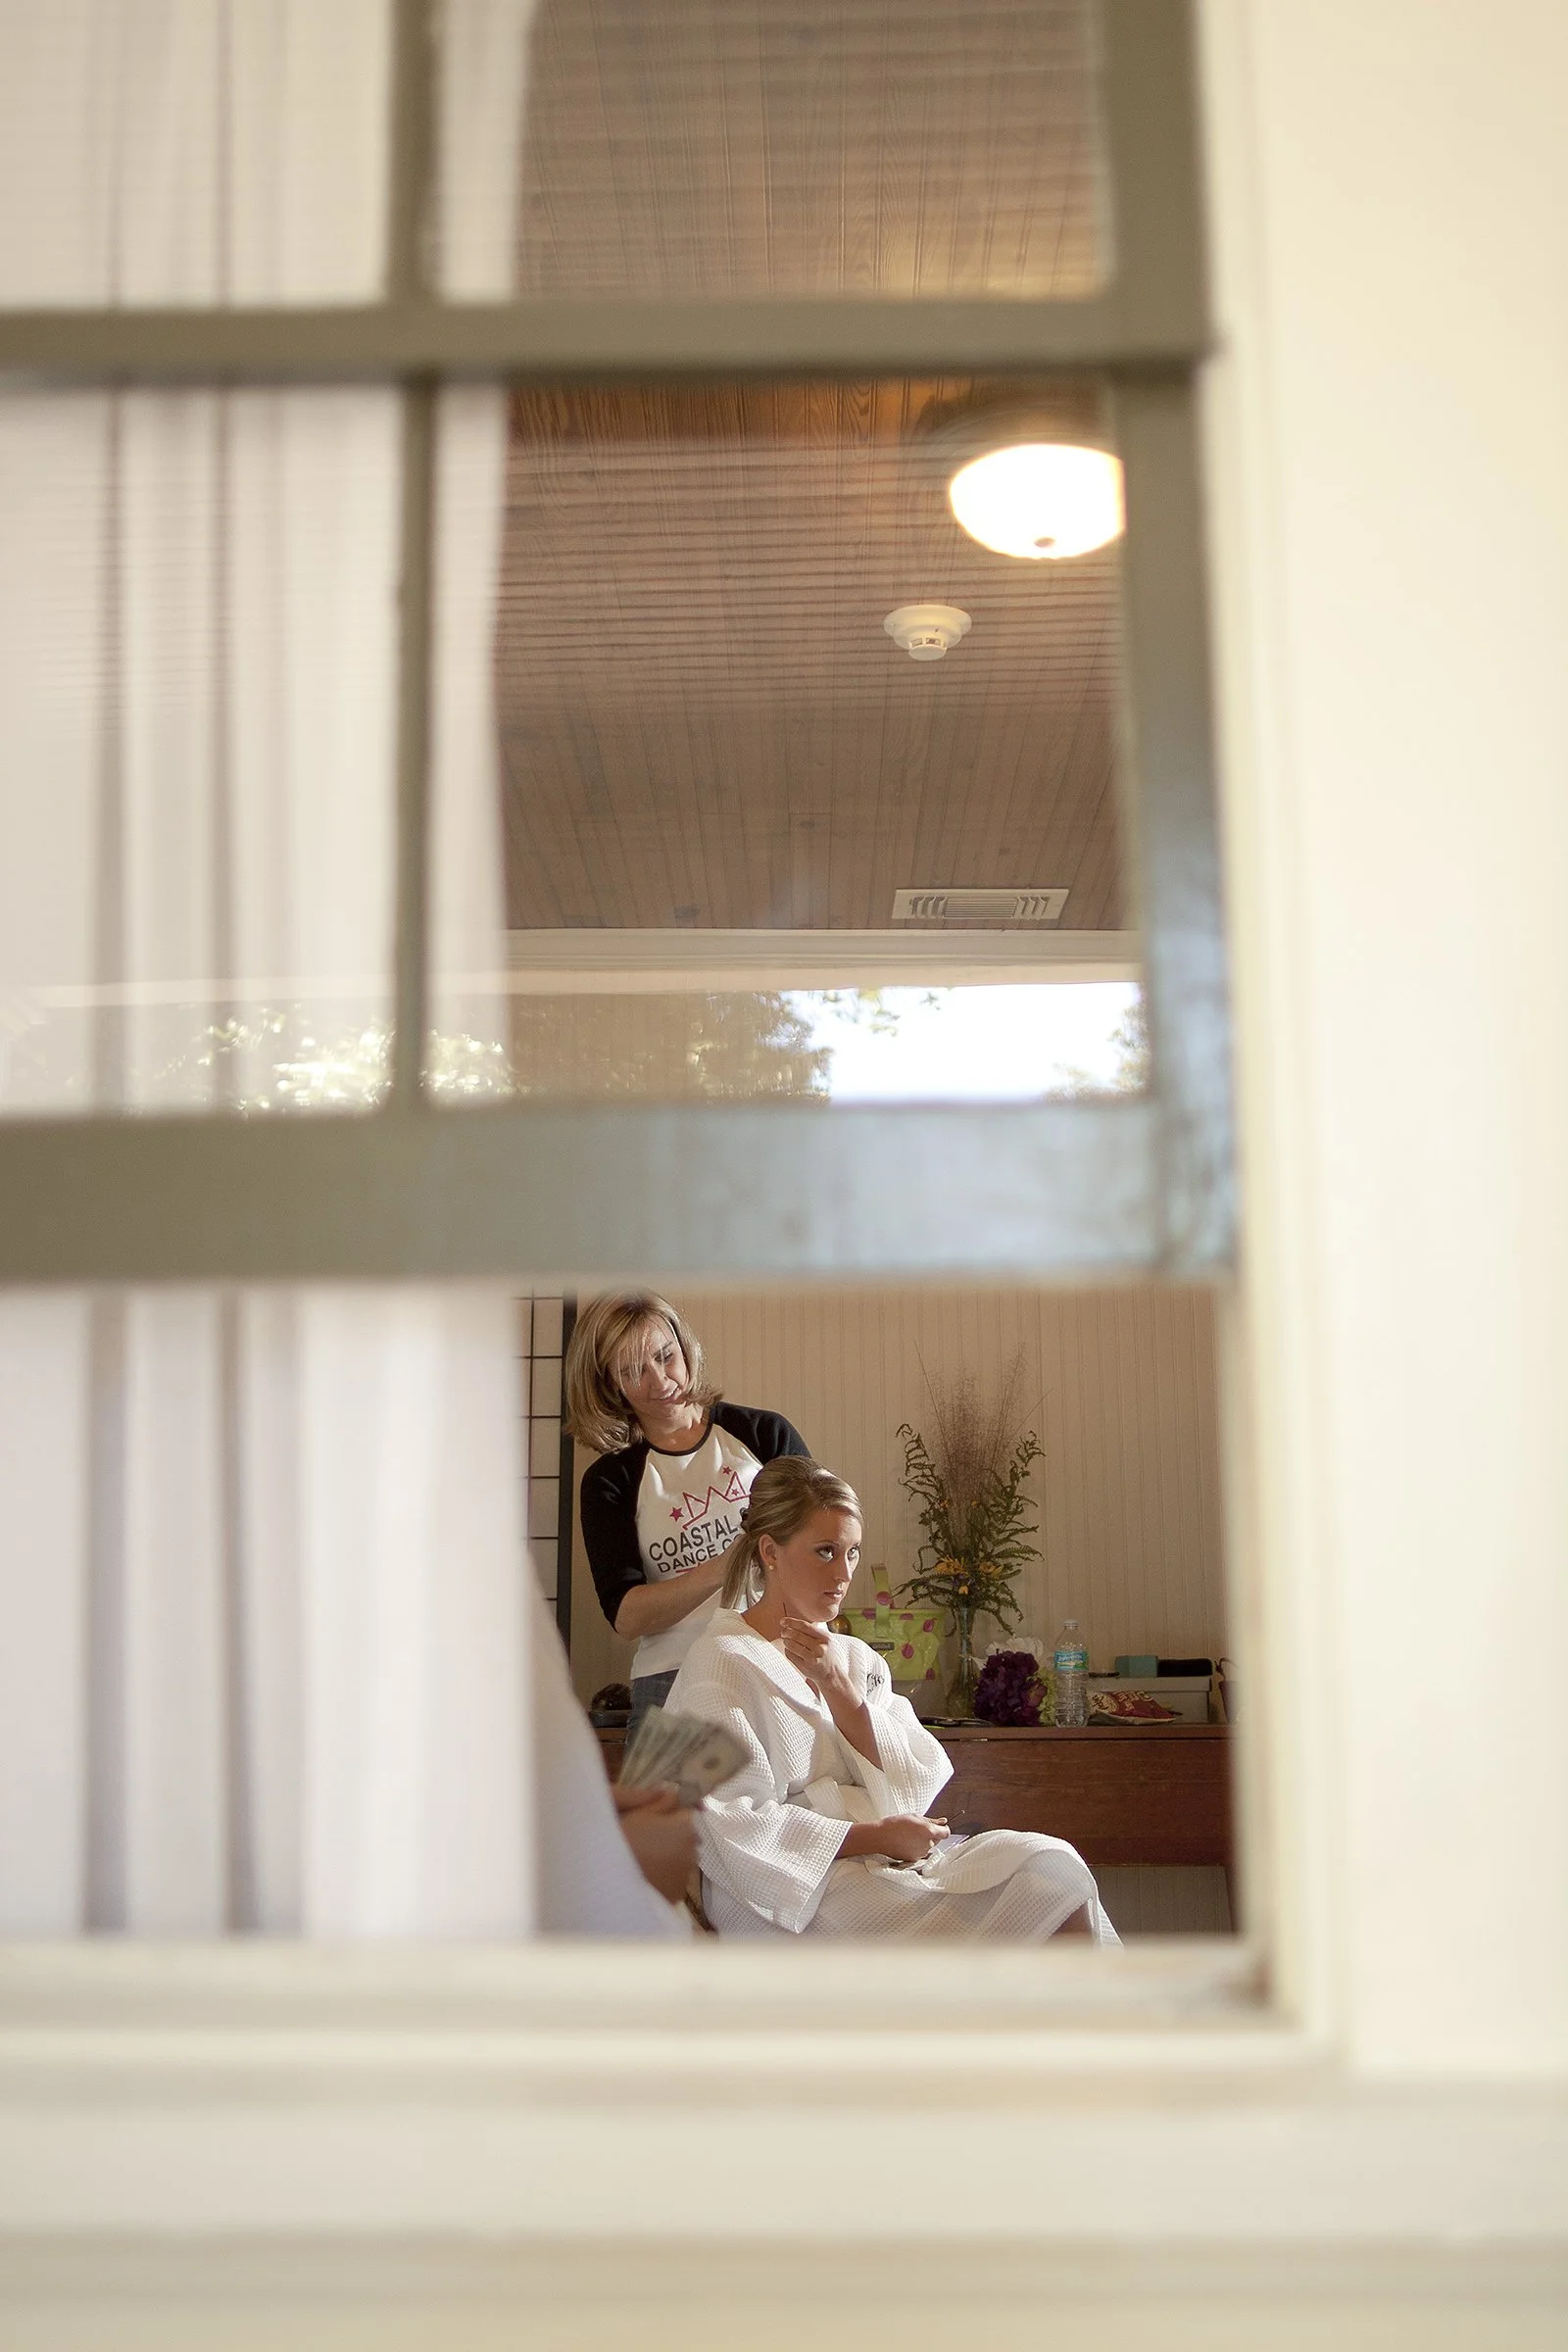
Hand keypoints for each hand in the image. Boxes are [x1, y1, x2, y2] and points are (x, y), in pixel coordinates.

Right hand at [612, 1781, 699, 1905]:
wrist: (613, 1882)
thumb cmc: (625, 1840)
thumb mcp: (639, 1813)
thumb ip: (661, 1801)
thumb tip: (674, 1790)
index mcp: (686, 1825)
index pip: (687, 1812)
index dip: (672, 1813)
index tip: (655, 1818)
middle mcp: (694, 1848)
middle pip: (687, 1835)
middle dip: (674, 1833)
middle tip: (648, 1837)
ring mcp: (687, 1872)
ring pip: (683, 1855)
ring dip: (671, 1853)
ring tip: (647, 1857)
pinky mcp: (679, 1891)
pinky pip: (677, 1876)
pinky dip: (667, 1873)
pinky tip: (649, 1873)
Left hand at [778, 1610, 856, 1707]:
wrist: (834, 1677)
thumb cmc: (832, 1657)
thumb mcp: (831, 1642)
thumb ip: (818, 1632)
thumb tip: (800, 1623)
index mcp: (825, 1639)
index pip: (805, 1626)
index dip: (791, 1622)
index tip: (783, 1621)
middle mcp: (819, 1648)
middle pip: (796, 1635)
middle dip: (786, 1631)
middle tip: (783, 1631)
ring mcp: (812, 1659)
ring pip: (791, 1645)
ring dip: (785, 1641)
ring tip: (785, 1640)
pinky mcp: (805, 1667)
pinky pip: (791, 1656)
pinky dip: (787, 1651)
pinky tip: (789, 1650)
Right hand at [875, 1814, 949, 1863]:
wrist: (880, 1837)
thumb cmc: (895, 1824)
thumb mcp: (914, 1817)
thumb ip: (931, 1820)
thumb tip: (943, 1821)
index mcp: (928, 1831)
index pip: (946, 1833)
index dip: (942, 1829)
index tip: (937, 1827)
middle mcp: (927, 1844)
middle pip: (937, 1840)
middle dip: (931, 1835)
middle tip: (917, 1829)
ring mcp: (921, 1853)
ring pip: (929, 1847)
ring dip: (923, 1842)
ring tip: (909, 1835)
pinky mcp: (914, 1860)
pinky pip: (920, 1853)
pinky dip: (916, 1848)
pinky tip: (906, 1842)